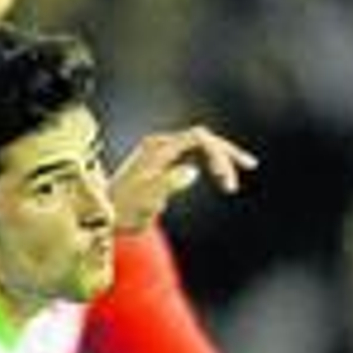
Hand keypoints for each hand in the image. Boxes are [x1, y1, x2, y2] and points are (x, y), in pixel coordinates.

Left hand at [108, 125, 258, 232]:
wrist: (102, 215)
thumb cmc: (124, 210)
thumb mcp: (147, 200)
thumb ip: (169, 183)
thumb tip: (192, 171)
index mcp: (159, 148)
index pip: (199, 138)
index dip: (219, 153)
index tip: (228, 181)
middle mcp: (160, 144)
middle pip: (203, 137)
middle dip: (226, 152)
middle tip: (250, 167)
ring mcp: (161, 151)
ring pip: (200, 144)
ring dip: (221, 157)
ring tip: (241, 172)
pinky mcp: (162, 161)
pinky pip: (193, 153)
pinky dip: (210, 161)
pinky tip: (220, 174)